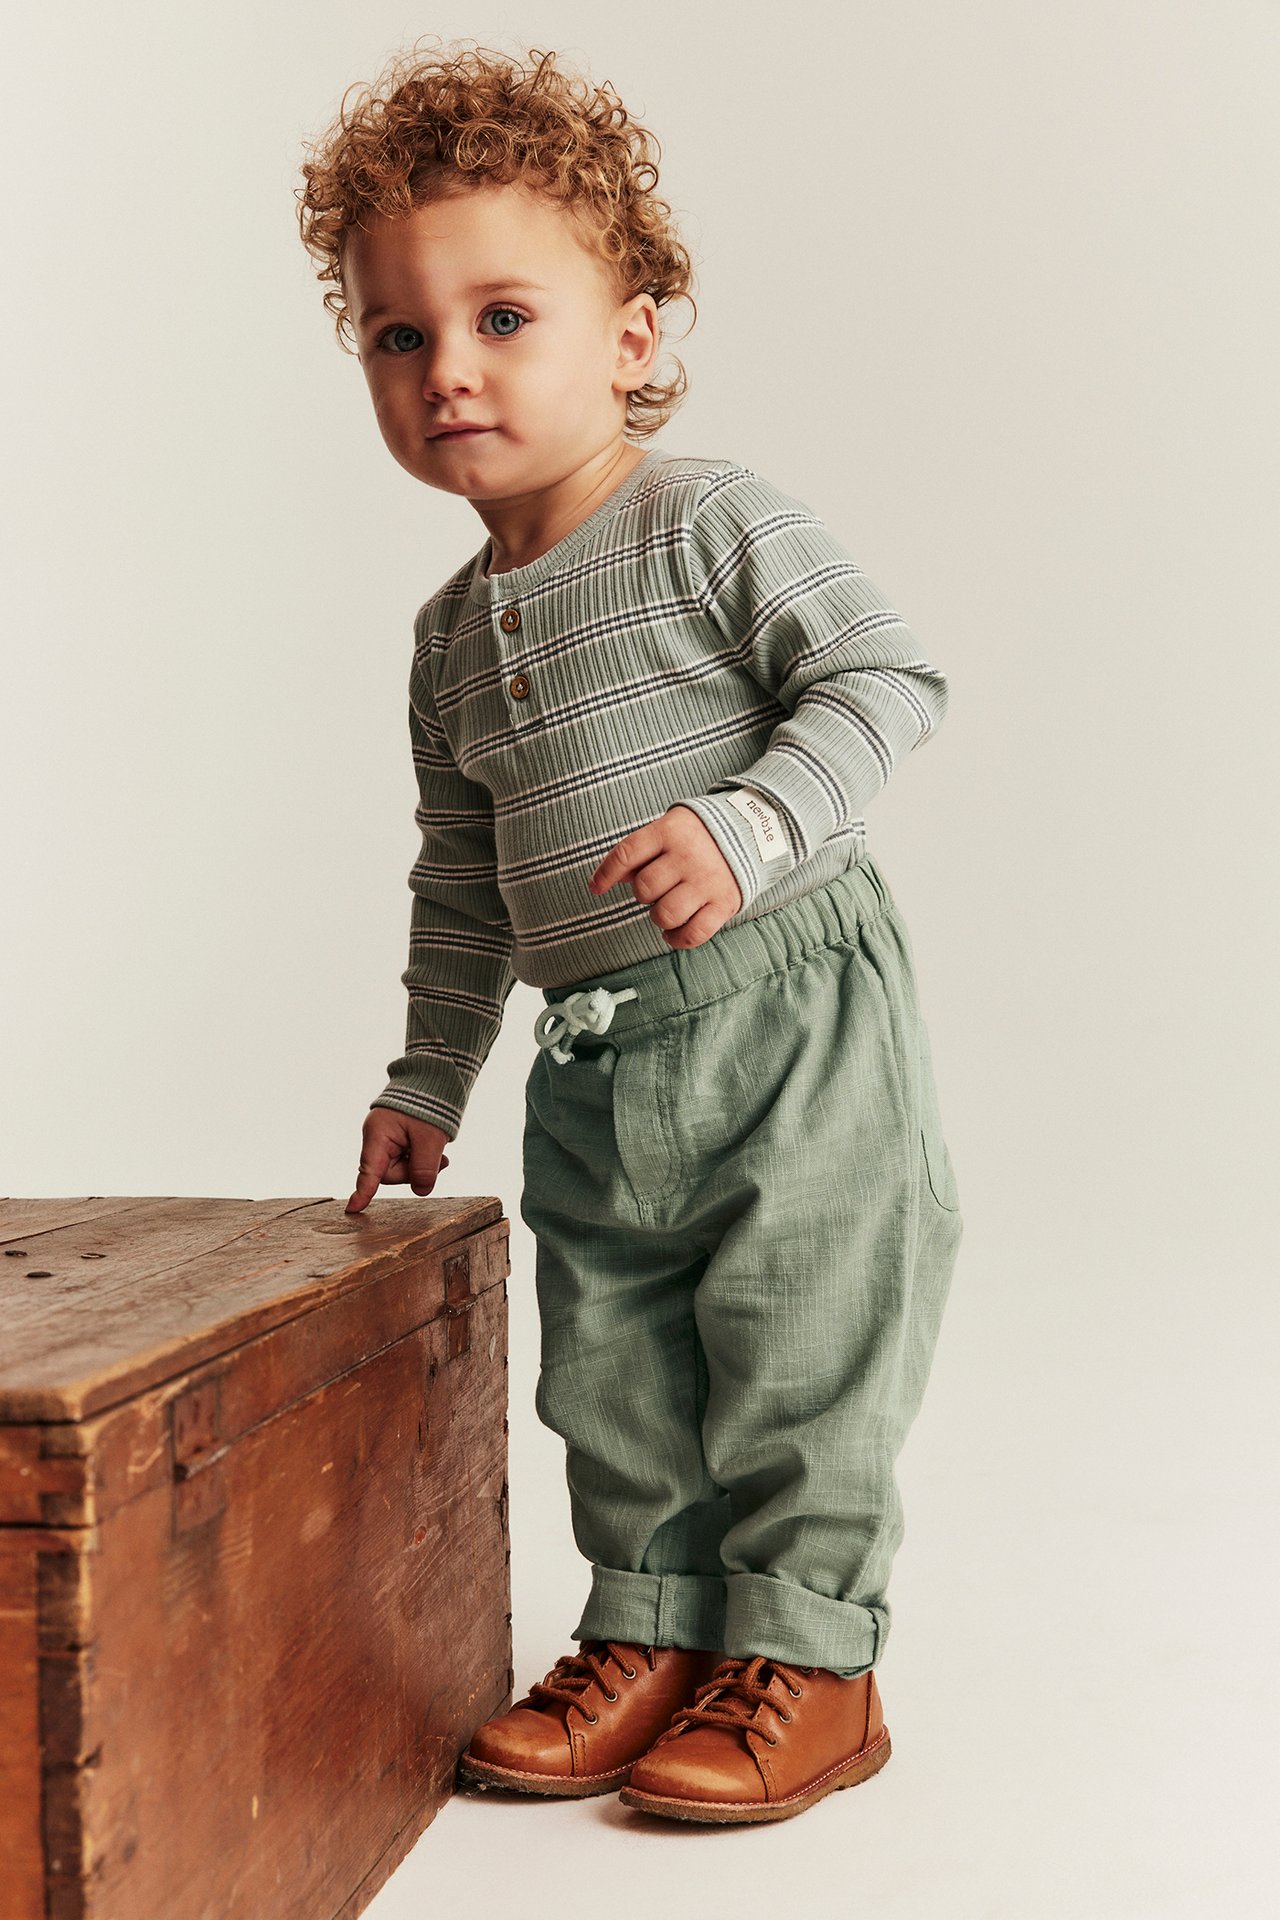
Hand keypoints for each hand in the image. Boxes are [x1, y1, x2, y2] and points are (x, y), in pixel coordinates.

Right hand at [346, 1110, 450, 1213]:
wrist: (432, 1080)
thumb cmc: (428, 1104)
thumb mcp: (431, 1138)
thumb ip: (425, 1167)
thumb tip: (421, 1190)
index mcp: (378, 1134)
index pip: (370, 1170)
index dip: (363, 1192)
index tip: (352, 1209)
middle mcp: (377, 1138)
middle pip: (390, 1174)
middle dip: (414, 1171)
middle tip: (441, 1161)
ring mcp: (385, 1140)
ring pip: (400, 1169)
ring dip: (420, 1165)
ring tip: (441, 1155)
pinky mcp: (395, 1140)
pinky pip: (405, 1160)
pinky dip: (420, 1159)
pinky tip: (434, 1152)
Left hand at [588, 806, 742, 948]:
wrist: (752, 832)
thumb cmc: (697, 836)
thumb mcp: (668, 829)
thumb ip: (640, 851)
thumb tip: (610, 879)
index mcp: (669, 831)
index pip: (626, 854)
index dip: (605, 874)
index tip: (596, 888)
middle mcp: (688, 856)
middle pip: (644, 888)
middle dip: (642, 894)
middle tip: (655, 890)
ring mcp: (707, 881)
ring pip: (665, 914)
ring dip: (658, 917)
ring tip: (665, 909)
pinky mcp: (724, 903)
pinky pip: (693, 934)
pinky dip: (677, 939)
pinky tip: (672, 933)